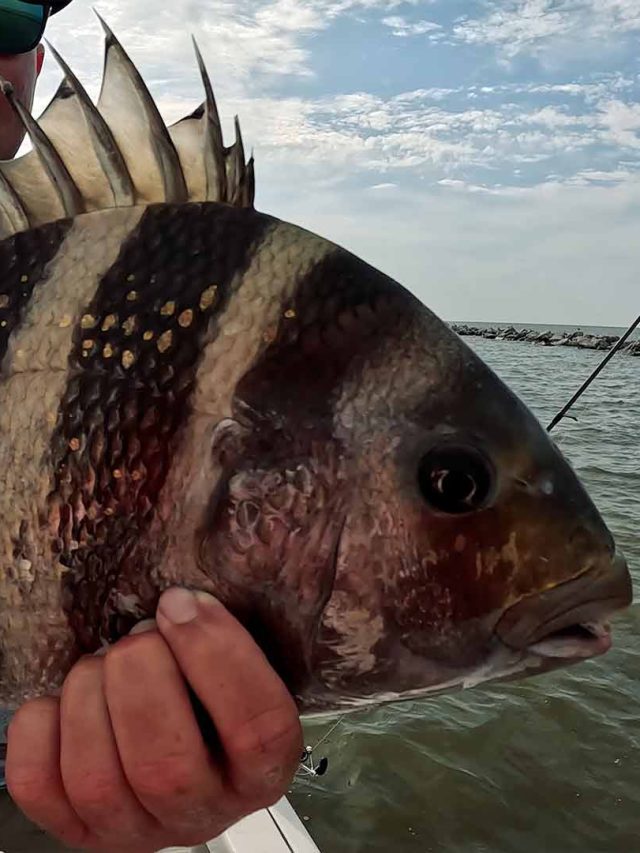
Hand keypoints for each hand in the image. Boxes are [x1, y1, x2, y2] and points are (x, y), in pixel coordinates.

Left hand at [6, 589, 302, 851]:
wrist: (173, 754)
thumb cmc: (211, 700)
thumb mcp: (242, 672)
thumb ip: (230, 638)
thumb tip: (192, 593)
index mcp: (260, 770)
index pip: (257, 728)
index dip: (219, 656)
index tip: (184, 602)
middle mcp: (201, 812)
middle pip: (165, 765)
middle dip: (141, 675)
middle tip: (138, 634)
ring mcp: (134, 828)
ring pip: (96, 778)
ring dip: (89, 695)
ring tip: (101, 662)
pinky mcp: (76, 828)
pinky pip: (38, 782)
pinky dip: (40, 727)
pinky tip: (63, 701)